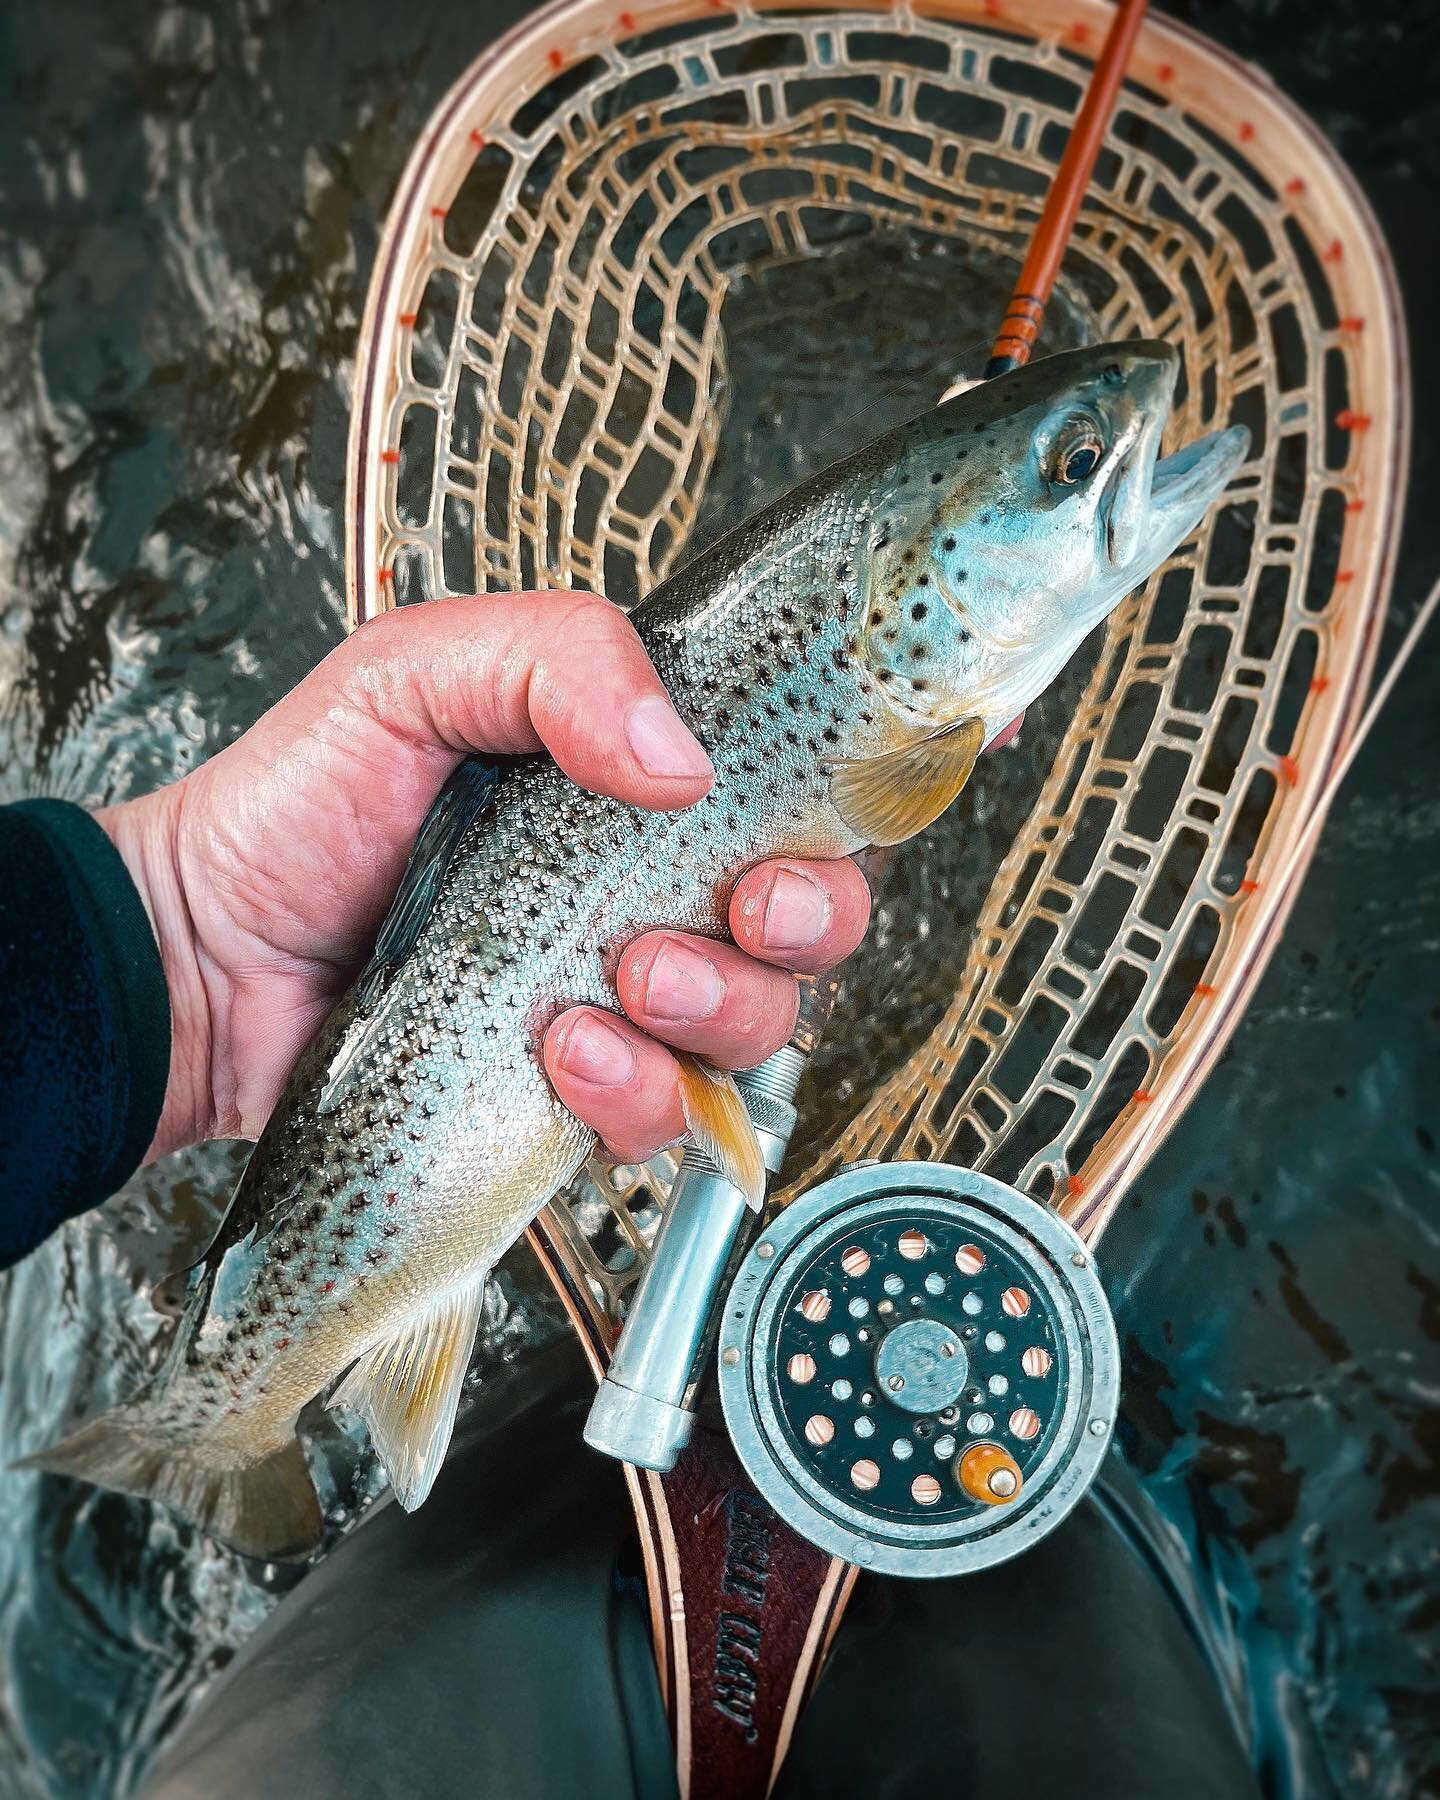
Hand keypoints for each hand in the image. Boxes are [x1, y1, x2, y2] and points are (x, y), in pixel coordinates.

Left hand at [100, 592, 871, 1161]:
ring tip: (610, 987)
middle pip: (815, 918)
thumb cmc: (298, 806)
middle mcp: (648, 892)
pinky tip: (560, 1054)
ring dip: (712, 1010)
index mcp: (633, 782)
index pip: (794, 789)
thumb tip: (682, 755)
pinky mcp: (578, 1096)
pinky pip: (668, 1117)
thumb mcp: (412, 674)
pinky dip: (634, 1094)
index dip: (851, 807)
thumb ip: (555, 658)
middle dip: (806, 921)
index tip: (840, 817)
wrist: (203, 960)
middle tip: (733, 912)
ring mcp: (620, 1001)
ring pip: (759, 1025)